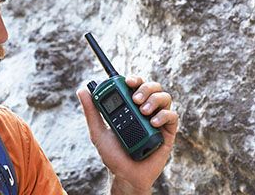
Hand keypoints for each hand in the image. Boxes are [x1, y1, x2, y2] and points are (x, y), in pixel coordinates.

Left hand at [76, 76, 178, 194]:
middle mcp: (145, 110)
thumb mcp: (98, 131)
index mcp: (130, 107)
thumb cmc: (113, 155)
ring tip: (143, 111)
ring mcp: (157, 120)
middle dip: (145, 88)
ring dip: (154, 99)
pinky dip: (164, 115)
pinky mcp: (168, 133)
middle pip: (153, 87)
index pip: (136, 86)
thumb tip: (82, 90)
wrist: (125, 176)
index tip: (127, 81)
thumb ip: (91, 111)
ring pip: (165, 97)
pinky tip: (153, 122)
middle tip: (135, 99)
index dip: (134, 79)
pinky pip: (173, 116)